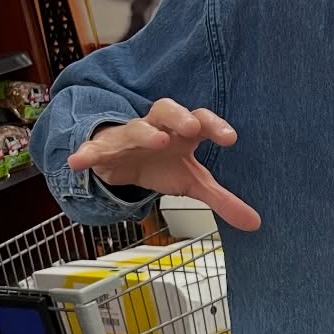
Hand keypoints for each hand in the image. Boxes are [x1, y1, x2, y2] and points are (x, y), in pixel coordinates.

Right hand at [66, 99, 260, 230]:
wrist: (124, 163)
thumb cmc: (162, 164)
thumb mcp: (193, 183)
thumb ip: (222, 200)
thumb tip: (256, 223)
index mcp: (181, 132)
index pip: (201, 120)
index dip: (215, 126)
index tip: (230, 138)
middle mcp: (156, 128)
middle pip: (166, 110)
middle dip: (178, 117)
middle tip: (192, 128)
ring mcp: (128, 137)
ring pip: (134, 127)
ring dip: (144, 132)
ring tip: (156, 139)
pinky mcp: (103, 150)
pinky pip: (93, 149)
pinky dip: (86, 154)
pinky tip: (77, 162)